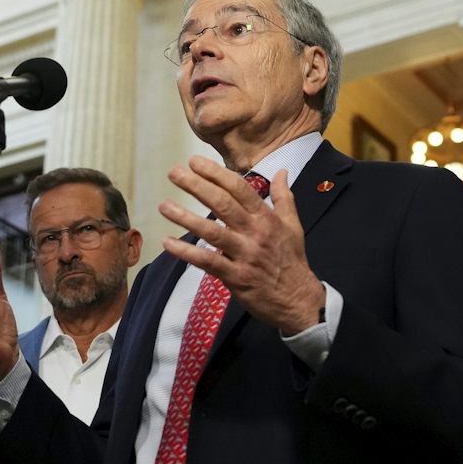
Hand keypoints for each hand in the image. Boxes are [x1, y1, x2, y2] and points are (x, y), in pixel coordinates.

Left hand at [159, 158, 325, 333]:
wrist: (298, 301)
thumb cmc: (292, 261)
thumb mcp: (293, 225)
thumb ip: (284, 197)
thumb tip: (282, 171)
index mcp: (267, 218)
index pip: (239, 188)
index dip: (216, 173)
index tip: (195, 162)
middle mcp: (255, 233)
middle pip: (222, 204)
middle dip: (197, 186)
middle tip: (174, 172)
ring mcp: (244, 255)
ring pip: (212, 231)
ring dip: (185, 217)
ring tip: (164, 206)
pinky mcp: (235, 277)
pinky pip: (207, 261)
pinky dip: (187, 252)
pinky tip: (168, 242)